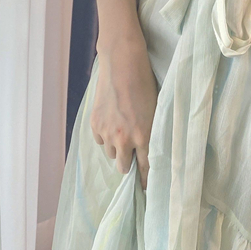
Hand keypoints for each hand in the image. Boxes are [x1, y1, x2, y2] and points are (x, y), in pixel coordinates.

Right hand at [91, 35, 158, 190]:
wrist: (123, 63)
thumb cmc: (145, 83)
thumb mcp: (155, 110)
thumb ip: (151, 132)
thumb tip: (148, 149)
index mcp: (144, 135)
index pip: (145, 167)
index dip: (145, 178)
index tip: (145, 187)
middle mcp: (124, 139)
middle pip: (124, 167)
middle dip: (129, 163)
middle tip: (133, 153)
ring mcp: (107, 132)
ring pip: (110, 154)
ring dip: (117, 148)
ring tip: (123, 129)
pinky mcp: (94, 123)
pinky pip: (99, 140)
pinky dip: (105, 135)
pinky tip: (112, 120)